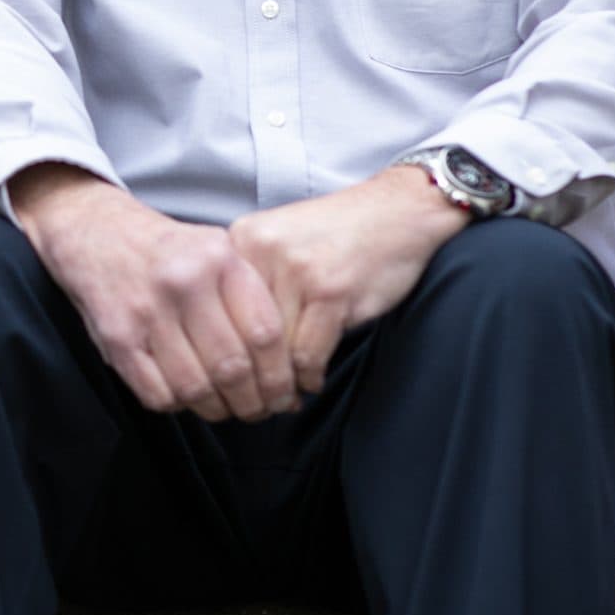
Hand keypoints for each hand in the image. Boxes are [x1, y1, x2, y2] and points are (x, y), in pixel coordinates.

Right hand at [12, 164, 294, 421]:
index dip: (281, 376)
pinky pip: (158, 394)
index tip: (286, 395)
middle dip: (254, 403)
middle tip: (259, 412)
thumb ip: (250, 300)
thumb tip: (292, 371)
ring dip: (216, 409)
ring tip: (224, 408)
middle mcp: (184, 282)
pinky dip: (177, 406)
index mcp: (219, 258)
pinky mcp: (116, 336)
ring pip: (196, 387)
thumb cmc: (167, 250)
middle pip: (234, 367)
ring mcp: (146, 310)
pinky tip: (184, 395)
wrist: (94, 230)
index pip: (266, 333)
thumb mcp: (215, 250)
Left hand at [227, 166, 470, 394]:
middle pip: (240, 334)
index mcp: (241, 240)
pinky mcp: (330, 290)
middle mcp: (261, 251)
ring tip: (288, 398)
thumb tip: (230, 353)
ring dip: (282, 384)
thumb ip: (252, 285)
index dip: (224, 355)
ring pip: (273, 350)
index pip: (216, 312)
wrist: (398, 211)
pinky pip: (307, 354)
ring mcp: (296, 270)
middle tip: (261, 403)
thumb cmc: (338, 236)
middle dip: (252, 377)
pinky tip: (314, 380)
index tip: (232, 383)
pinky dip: (310, 376)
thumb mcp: (280, 245)